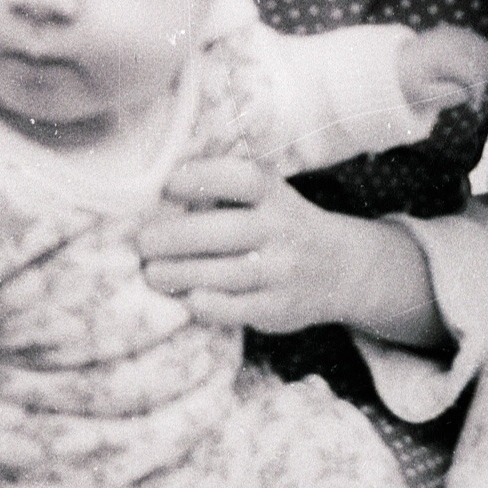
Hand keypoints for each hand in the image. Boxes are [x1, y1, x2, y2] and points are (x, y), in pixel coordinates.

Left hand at [138, 156, 443, 344]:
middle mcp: (283, 231)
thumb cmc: (285, 224)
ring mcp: (283, 273)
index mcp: (277, 196)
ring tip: (151, 273)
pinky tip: (183, 297)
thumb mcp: (271, 195)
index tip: (169, 183)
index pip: (242, 179)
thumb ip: (227, 188)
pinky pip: (234, 310)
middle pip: (224, 231)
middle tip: (142, 242)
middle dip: (175, 237)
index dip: (203, 178)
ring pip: (224, 275)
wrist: (344, 270)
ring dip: (179, 274)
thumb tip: (161, 185)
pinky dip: (204, 304)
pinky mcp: (279, 309)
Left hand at [396, 25, 487, 114]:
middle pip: (480, 56)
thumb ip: (448, 95)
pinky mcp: (464, 36)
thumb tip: (472, 93)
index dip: (475, 87)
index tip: (476, 107)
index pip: (464, 68)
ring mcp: (458, 34)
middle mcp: (449, 39)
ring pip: (486, 51)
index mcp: (437, 54)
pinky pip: (484, 47)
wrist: (400, 63)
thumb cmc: (412, 84)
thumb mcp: (423, 95)